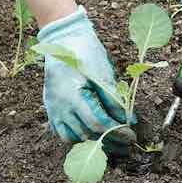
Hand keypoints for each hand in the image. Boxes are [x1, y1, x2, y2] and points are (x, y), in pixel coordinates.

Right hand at [37, 6, 134, 152]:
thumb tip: (129, 119)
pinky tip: (90, 136)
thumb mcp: (103, 72)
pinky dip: (76, 137)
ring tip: (110, 142)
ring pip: (72, 138)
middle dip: (110, 141)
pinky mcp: (50, 108)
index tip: (131, 136)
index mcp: (74, 96)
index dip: (117, 133)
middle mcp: (60, 106)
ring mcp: (53, 108)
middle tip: (126, 144)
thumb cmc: (85, 51)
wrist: (62, 38)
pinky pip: (61, 132)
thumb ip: (114, 98)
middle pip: (87, 135)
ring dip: (92, 143)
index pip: (98, 124)